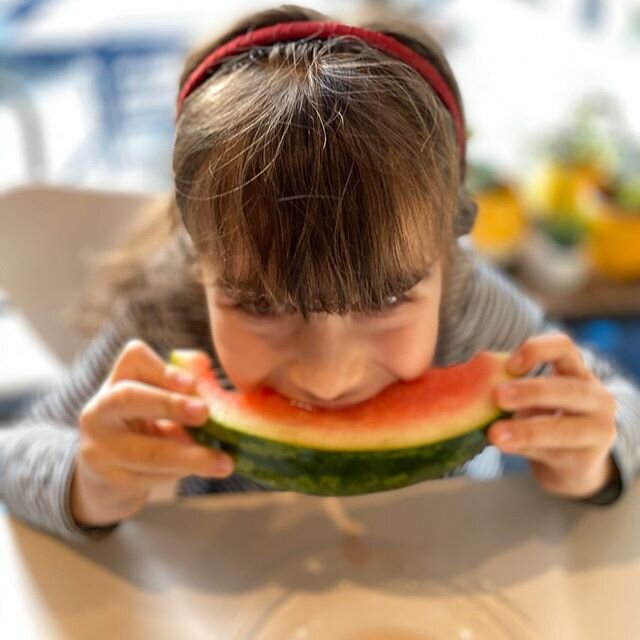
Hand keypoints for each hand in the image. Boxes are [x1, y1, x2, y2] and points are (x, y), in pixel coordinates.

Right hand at [71, 339, 233, 526]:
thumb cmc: (148, 425)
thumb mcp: (160, 404)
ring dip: (190, 458)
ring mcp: (99, 445)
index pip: (134, 358)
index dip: (163, 369)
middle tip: (205, 414)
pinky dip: (179, 474)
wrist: (110, 472)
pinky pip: (150, 477)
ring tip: (224, 463)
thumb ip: (184, 391)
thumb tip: (210, 379)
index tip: (192, 383)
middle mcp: (101, 408)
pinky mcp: (108, 477)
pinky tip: (200, 471)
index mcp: (118, 380)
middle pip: (129, 397)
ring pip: (146, 450)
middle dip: (170, 404)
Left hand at [487, 333, 617, 498]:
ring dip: (527, 430)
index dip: (537, 350)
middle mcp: (597, 398)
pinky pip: (555, 454)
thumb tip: (472, 390)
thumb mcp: (534, 401)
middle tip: (497, 396)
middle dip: (531, 391)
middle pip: (568, 389)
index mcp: (577, 373)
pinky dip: (527, 449)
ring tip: (495, 434)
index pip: (564, 348)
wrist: (571, 464)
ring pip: (565, 429)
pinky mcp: (587, 460)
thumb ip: (512, 391)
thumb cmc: (546, 420)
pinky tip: (506, 447)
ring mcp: (598, 431)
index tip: (510, 365)